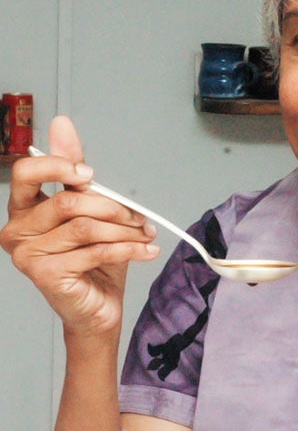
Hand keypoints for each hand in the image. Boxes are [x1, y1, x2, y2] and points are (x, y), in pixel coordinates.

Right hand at [0, 116, 159, 337]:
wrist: (98, 307)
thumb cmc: (93, 260)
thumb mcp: (89, 209)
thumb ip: (74, 172)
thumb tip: (61, 124)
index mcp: (22, 209)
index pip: (26, 172)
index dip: (60, 167)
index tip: (91, 175)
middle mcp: (16, 230)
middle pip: (68, 203)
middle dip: (112, 207)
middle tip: (138, 217)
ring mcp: (27, 255)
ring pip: (86, 228)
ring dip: (125, 230)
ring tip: (145, 234)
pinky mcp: (46, 275)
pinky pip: (96, 251)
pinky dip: (129, 249)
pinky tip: (147, 250)